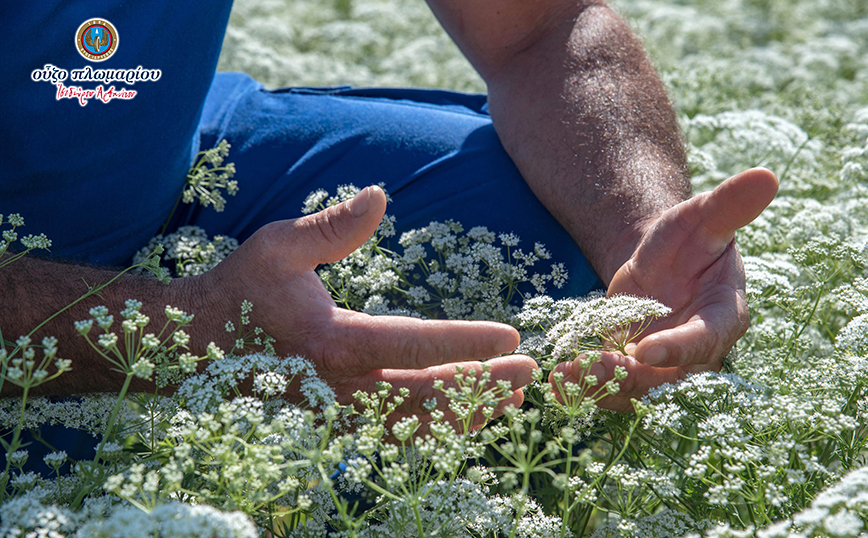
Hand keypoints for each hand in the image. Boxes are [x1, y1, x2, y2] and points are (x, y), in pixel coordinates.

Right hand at [194, 186, 537, 421]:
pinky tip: (465, 415)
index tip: (512, 337)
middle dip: (482, 385)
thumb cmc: (242, 291)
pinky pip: (395, 434)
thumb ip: (332, 226)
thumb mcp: (279, 247)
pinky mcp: (335, 424)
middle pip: (426, 396)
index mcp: (332, 342)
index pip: (414, 345)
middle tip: (529, 373)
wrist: (195, 347)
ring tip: (510, 398)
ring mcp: (337, 415)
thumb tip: (380, 194)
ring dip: (466, 412)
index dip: (466, 342)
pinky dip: (435, 427)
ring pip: (416, 425)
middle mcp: (340, 388)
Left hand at [550, 168, 778, 411]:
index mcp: (723, 317)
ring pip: (637, 390)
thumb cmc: (688, 237)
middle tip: (593, 368)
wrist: (659, 261)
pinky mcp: (636, 373)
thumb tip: (766, 175)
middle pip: (670, 380)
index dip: (678, 350)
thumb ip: (729, 205)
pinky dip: (586, 386)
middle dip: (631, 379)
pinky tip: (558, 378)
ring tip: (564, 375)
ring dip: (601, 386)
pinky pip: (614, 388)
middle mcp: (698, 353)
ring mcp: (666, 369)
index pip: (706, 341)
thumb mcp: (702, 218)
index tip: (644, 351)